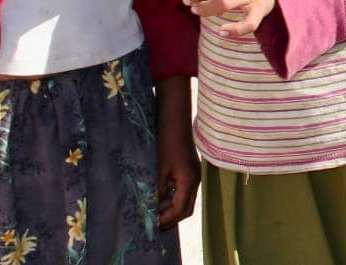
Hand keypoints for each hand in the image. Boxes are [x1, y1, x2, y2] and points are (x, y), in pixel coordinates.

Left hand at [153, 76, 199, 227]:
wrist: (174, 119)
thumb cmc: (166, 141)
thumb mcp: (158, 168)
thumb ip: (156, 190)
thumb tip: (151, 209)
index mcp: (188, 181)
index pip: (179, 210)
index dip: (166, 219)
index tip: (151, 225)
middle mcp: (195, 180)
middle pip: (185, 209)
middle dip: (170, 218)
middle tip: (153, 223)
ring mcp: (193, 175)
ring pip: (184, 200)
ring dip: (170, 208)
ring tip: (153, 212)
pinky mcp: (189, 169)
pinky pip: (183, 190)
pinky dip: (172, 197)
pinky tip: (158, 197)